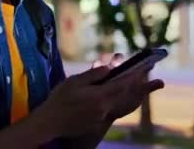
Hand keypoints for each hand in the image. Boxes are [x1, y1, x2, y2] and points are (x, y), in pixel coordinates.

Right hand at [31, 55, 163, 139]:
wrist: (50, 122)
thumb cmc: (60, 99)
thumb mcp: (75, 81)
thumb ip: (93, 75)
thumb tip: (108, 68)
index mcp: (100, 96)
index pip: (121, 85)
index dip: (133, 77)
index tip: (142, 70)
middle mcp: (104, 108)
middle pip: (122, 96)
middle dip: (133, 87)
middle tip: (143, 79)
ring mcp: (100, 118)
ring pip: (114, 104)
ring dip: (121, 95)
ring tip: (127, 88)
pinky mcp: (95, 124)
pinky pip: (106, 111)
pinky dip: (110, 104)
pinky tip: (106, 98)